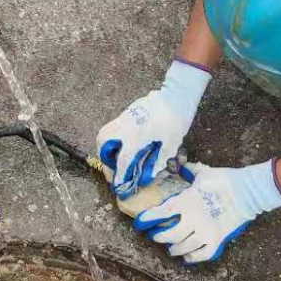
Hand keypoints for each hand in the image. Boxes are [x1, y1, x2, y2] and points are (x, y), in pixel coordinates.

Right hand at [96, 59, 210, 199]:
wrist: (176, 95)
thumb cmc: (176, 121)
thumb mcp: (170, 145)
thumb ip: (157, 161)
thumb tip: (148, 175)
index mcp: (137, 137)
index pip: (123, 160)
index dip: (120, 175)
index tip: (118, 185)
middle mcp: (125, 127)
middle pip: (104, 144)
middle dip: (105, 158)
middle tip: (114, 168)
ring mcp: (124, 117)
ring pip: (104, 133)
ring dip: (105, 147)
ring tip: (115, 156)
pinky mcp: (127, 112)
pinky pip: (112, 126)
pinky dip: (112, 137)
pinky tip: (123, 143)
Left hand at [134, 161, 280, 263]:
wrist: (248, 191)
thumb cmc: (224, 179)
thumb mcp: (202, 173)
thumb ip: (187, 171)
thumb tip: (177, 165)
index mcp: (186, 202)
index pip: (161, 213)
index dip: (148, 219)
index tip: (140, 223)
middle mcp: (192, 220)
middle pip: (169, 235)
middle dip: (159, 237)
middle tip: (156, 236)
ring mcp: (205, 232)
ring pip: (182, 248)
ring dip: (174, 249)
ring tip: (171, 248)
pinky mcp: (217, 240)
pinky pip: (200, 255)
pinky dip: (192, 258)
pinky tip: (187, 256)